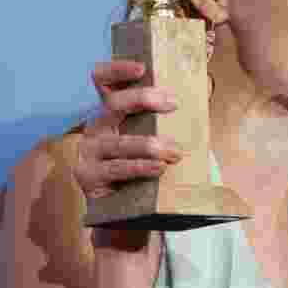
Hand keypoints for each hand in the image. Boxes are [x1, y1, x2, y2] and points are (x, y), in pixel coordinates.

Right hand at [73, 60, 183, 251]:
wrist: (126, 221)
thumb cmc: (144, 176)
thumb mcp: (152, 144)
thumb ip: (161, 124)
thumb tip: (199, 100)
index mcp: (109, 116)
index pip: (103, 82)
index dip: (117, 70)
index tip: (142, 67)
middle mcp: (94, 130)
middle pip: (112, 105)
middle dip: (143, 99)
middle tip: (172, 103)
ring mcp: (88, 154)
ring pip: (119, 142)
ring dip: (151, 144)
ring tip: (175, 151)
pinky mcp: (88, 178)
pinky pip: (117, 169)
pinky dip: (141, 167)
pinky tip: (159, 168)